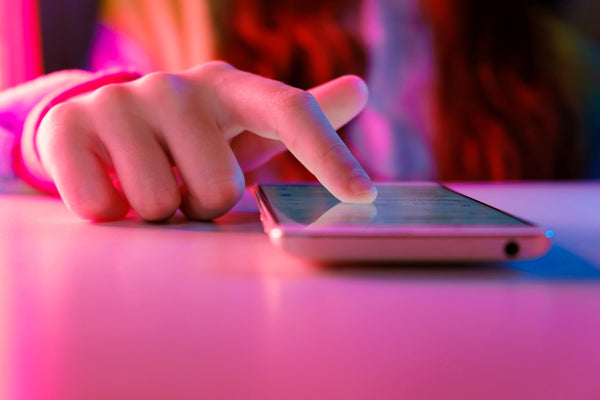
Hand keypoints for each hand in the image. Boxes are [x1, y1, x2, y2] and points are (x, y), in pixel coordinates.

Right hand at [29, 62, 375, 220]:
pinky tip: (107, 184)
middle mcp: (177, 85)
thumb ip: (297, 115)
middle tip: (183, 184)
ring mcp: (120, 100)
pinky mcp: (69, 125)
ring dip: (158, 210)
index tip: (362, 195)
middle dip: (202, 205)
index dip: (328, 153)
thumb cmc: (182, 135)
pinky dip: (109, 211)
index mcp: (228, 86)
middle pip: (219, 188)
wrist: (90, 122)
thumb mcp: (239, 123)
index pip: (290, 110)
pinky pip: (101, 206)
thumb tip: (359, 89)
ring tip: (147, 181)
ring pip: (160, 202)